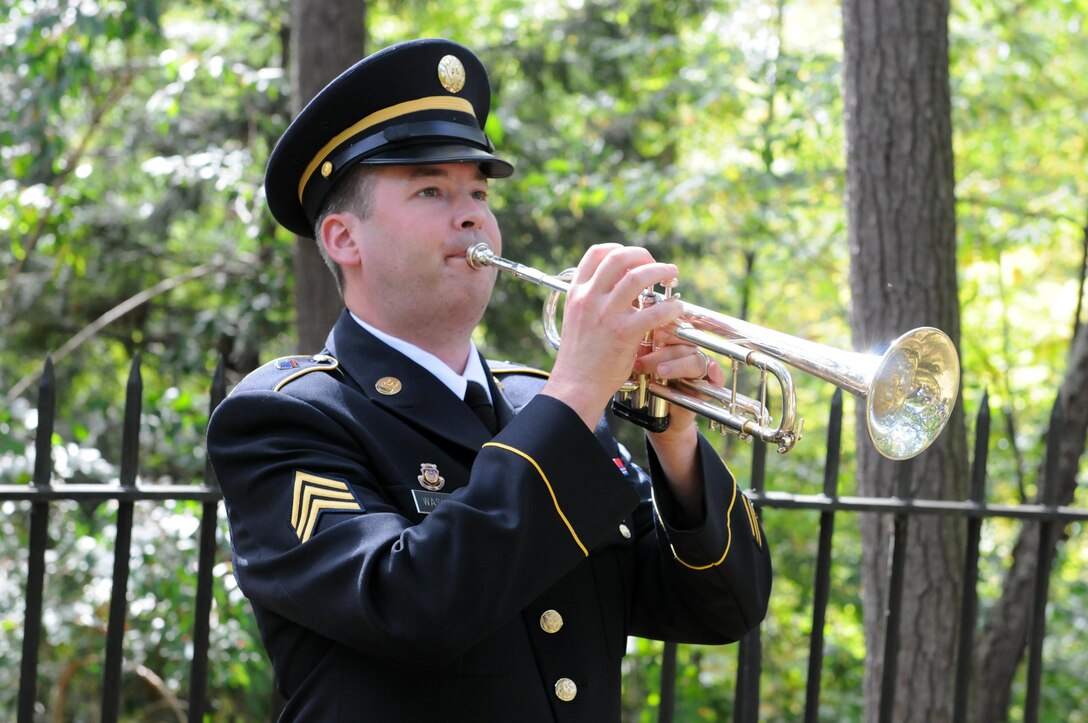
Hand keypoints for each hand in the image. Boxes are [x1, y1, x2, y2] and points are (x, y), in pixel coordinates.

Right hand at [542, 244, 682, 428]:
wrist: (576, 385)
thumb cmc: (580, 357)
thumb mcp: (578, 319)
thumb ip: (594, 300)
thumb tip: (619, 287)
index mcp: (577, 293)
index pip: (596, 253)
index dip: (619, 249)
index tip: (634, 258)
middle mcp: (590, 298)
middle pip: (619, 258)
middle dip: (644, 255)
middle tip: (657, 265)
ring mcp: (606, 314)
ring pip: (638, 277)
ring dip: (660, 271)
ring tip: (672, 274)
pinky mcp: (623, 333)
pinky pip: (655, 311)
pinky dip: (670, 307)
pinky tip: (676, 310)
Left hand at [633, 331, 725, 437]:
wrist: (659, 417)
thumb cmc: (650, 387)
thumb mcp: (642, 370)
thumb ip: (641, 354)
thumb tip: (630, 338)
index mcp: (673, 345)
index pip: (674, 331)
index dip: (665, 331)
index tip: (652, 333)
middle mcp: (688, 354)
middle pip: (681, 346)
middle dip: (661, 355)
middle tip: (641, 365)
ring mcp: (700, 369)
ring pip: (695, 360)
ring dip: (678, 365)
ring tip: (661, 372)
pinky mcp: (709, 386)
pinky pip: (717, 377)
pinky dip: (716, 373)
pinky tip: (712, 370)